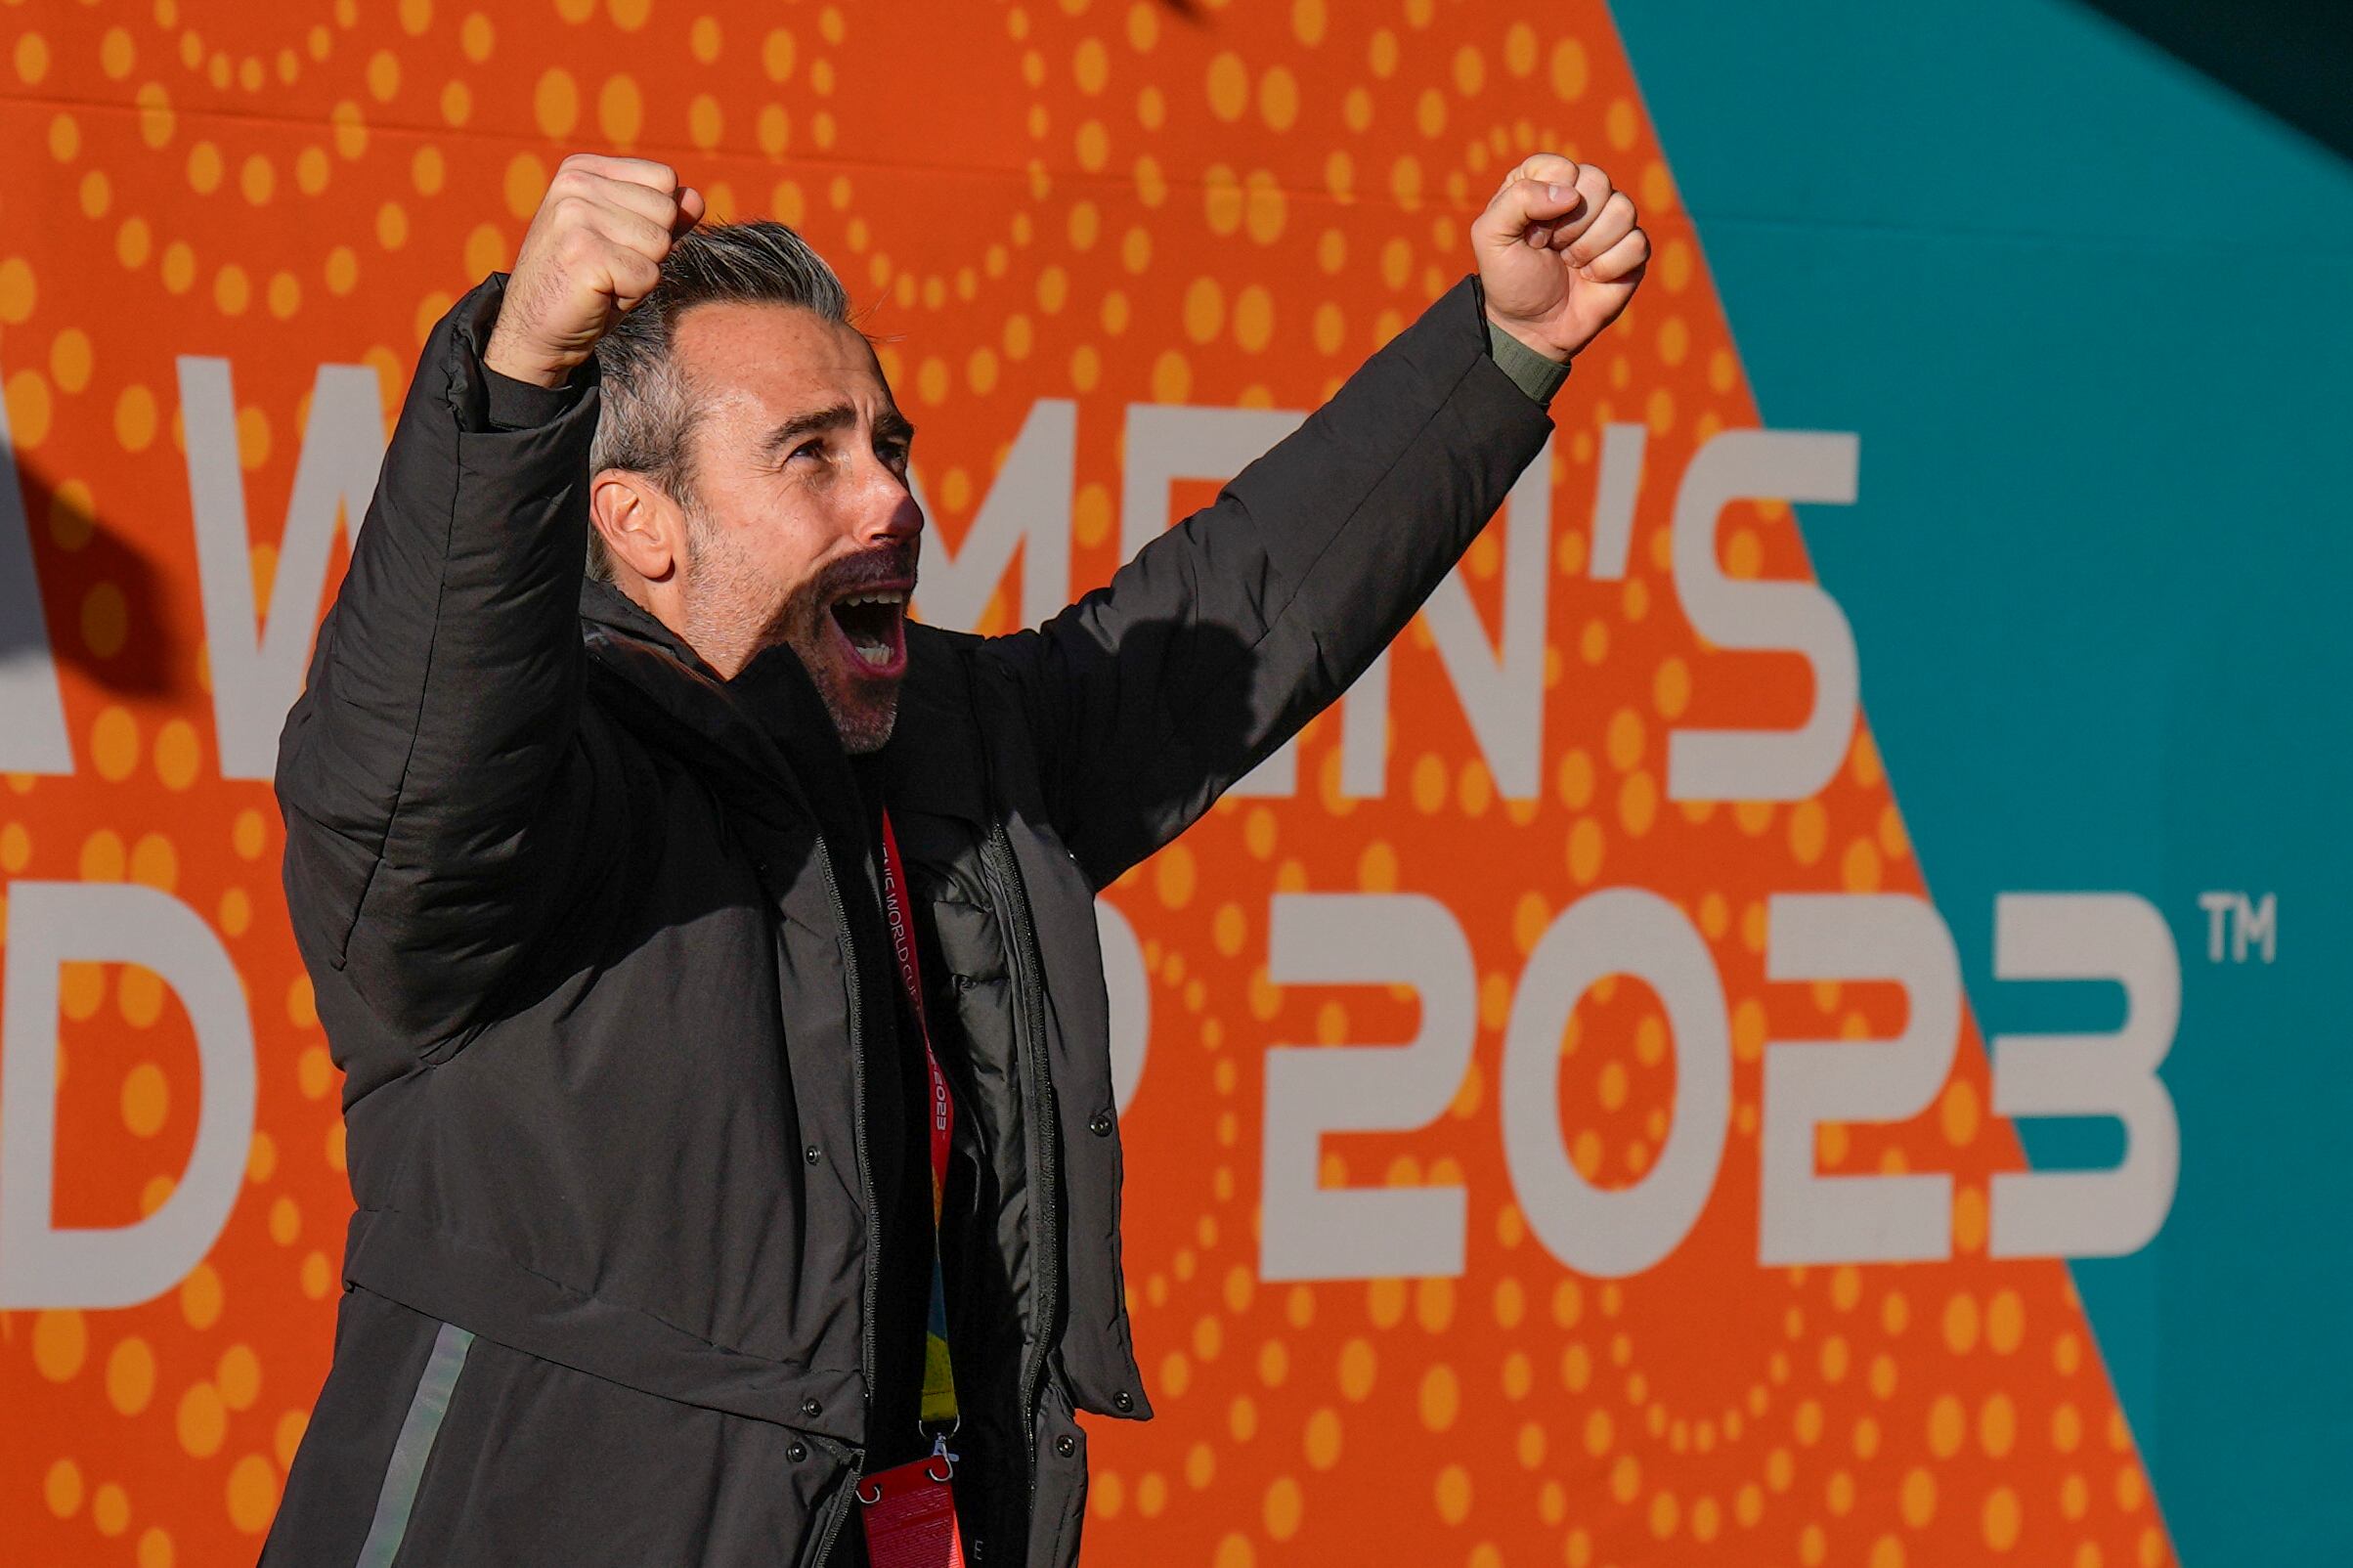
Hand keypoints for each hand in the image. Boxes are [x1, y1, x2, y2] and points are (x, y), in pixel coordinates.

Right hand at [484, 153, 706, 387]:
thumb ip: (662, 216)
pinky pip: (648, 275)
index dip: (654, 221)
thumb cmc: (587, 285)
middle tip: (608, 267)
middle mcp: (575, 183)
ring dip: (640, 274)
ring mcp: (576, 216)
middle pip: (666, 211)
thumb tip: (696, 199)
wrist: (535, 330)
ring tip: (603, 280)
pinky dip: (632, 295)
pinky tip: (599, 295)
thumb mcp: (626, 240)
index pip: (664, 179)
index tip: (615, 242)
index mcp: (582, 169)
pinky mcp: (585, 253)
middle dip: (649, 250)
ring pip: (660, 244)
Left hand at [1473, 155, 1646, 363]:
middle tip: (1553, 248)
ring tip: (1570, 263)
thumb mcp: (1490, 237)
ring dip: (1588, 247)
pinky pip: (1637, 243)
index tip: (1531, 234)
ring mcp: (1609, 220)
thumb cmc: (1510, 279)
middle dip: (1570, 226)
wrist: (1532, 328)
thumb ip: (1516, 200)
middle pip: (1597, 181)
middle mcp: (1581, 193)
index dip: (1545, 205)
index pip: (1561, 168)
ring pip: (1623, 209)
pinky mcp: (1632, 250)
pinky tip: (1591, 277)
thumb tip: (1571, 195)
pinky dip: (1609, 267)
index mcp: (1545, 180)